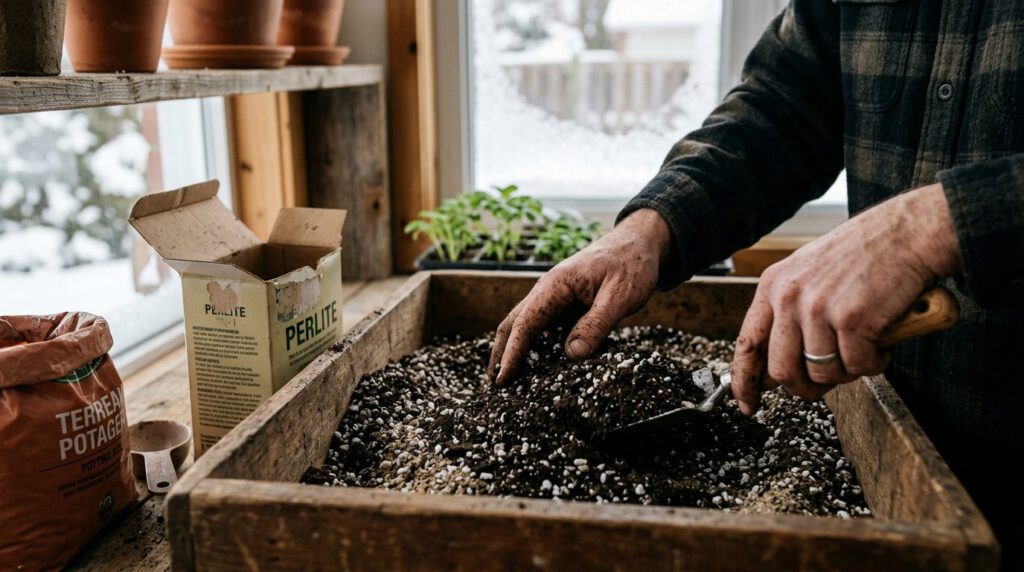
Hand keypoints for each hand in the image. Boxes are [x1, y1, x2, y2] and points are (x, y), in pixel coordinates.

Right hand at [488, 209, 671, 383]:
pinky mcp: (567, 304)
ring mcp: (556, 297)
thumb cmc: (631, 264)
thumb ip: (596, 325)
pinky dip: (536, 345)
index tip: (503, 378)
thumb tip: (571, 356)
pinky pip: (546, 327)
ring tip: (509, 379)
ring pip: (527, 325)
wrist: (641, 242)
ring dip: (515, 349)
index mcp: (555, 286)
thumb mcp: (620, 297)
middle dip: (501, 353)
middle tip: (495, 385)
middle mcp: (548, 291)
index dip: (512, 353)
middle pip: (514, 323)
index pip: (525, 324)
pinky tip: (538, 364)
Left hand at [731, 183, 960, 414]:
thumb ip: (790, 311)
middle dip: (805, 387)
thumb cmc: (864, 254)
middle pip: (782, 370)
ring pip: (821, 373)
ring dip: (846, 373)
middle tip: (825, 385)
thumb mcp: (809, 273)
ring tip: (862, 351)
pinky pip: (857, 367)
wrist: (908, 232)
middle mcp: (789, 297)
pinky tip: (882, 344)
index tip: (747, 404)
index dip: (744, 381)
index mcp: (773, 286)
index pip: (747, 343)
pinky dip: (874, 364)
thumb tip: (784, 360)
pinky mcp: (851, 320)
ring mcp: (818, 308)